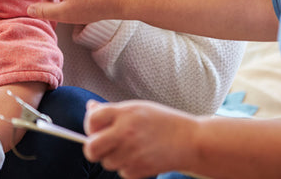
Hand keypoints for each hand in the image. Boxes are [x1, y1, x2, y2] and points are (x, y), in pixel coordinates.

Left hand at [83, 100, 197, 178]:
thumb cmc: (164, 122)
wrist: (190, 140)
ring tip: (131, 148)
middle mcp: (126, 132)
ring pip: (106, 162)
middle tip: (103, 145)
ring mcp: (132, 152)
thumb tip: (90, 108)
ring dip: (114, 158)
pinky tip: (141, 156)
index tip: (97, 127)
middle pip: (91, 148)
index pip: (92, 119)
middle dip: (93, 148)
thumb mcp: (138, 108)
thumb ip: (113, 111)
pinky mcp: (139, 169)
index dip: (90, 125)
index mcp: (126, 113)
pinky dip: (128, 167)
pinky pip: (121, 172)